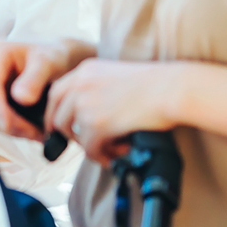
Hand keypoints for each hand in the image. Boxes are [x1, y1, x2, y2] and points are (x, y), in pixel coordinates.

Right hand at [0, 40, 90, 138]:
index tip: (16, 128)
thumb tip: (21, 98)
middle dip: (8, 124)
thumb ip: (35, 79)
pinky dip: (6, 123)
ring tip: (34, 132)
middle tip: (36, 134)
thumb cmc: (51, 55)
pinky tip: (25, 127)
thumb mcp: (49, 63)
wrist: (52, 54)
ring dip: (8, 127)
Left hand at [47, 59, 181, 163]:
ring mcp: (86, 104)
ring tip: (110, 149)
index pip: (55, 93)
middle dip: (70, 135)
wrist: (172, 88)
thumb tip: (86, 116)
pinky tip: (116, 155)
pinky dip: (102, 156)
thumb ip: (96, 89)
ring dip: (90, 147)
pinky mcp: (97, 124)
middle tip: (90, 143)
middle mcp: (80, 84)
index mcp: (85, 70)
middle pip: (58, 117)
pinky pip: (90, 149)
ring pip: (73, 136)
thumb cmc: (154, 83)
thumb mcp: (115, 75)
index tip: (58, 128)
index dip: (54, 114)